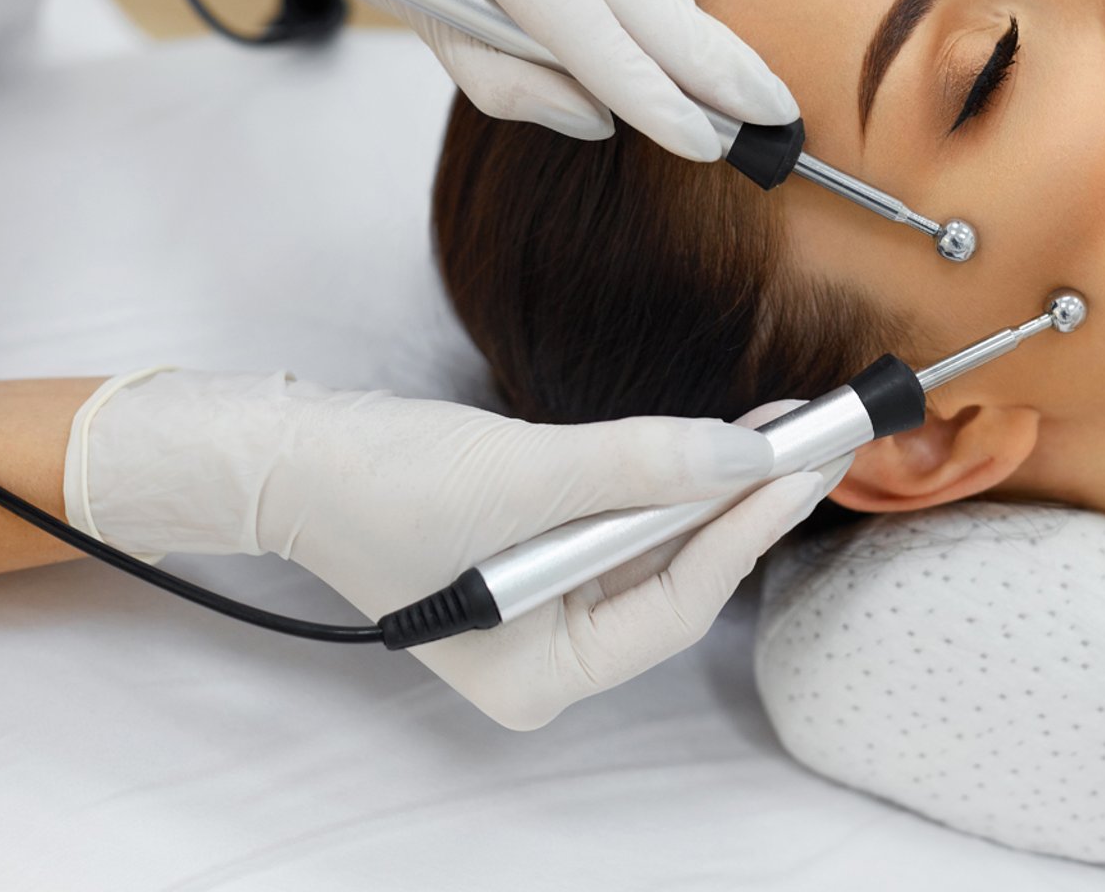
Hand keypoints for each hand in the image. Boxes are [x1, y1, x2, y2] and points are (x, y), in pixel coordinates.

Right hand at [64, 369, 825, 727]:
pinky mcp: (535, 553)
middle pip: (672, 578)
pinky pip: (621, 517)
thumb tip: (747, 456)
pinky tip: (717, 436)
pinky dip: (664, 476)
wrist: (285, 449)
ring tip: (784, 427)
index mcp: (539, 678)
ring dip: (712, 482)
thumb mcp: (524, 474)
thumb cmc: (377, 482)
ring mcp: (541, 607)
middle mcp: (547, 656)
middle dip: (741, 506)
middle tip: (819, 442)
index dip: (742, 534)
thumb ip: (640, 466)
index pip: (671, 607)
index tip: (802, 469)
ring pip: (653, 544)